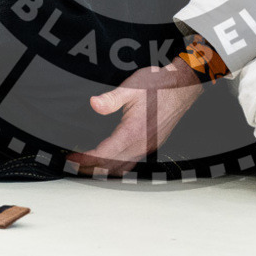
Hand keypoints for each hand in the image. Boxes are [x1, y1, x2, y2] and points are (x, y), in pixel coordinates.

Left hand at [67, 59, 202, 175]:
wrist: (183, 86)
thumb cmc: (160, 84)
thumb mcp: (132, 86)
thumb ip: (111, 98)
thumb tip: (94, 104)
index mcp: (133, 132)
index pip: (104, 154)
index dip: (86, 159)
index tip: (72, 159)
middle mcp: (142, 143)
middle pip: (111, 165)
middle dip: (90, 168)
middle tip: (74, 165)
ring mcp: (149, 146)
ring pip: (123, 168)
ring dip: (104, 170)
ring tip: (88, 167)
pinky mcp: (153, 144)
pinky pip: (133, 163)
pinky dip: (118, 167)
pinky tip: (112, 163)